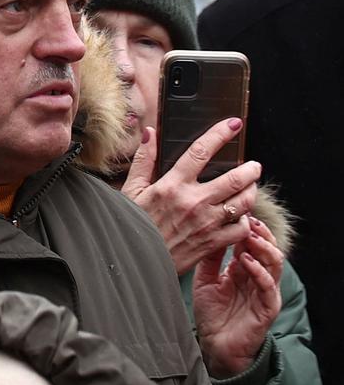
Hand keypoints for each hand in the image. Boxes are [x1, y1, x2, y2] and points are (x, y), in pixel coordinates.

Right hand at [121, 122, 259, 275]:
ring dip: (251, 192)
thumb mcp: (132, 189)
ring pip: (243, 202)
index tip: (233, 124)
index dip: (220, 134)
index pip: (201, 152)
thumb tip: (150, 133)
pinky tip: (240, 215)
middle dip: (250, 169)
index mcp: (172, 185)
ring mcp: (206, 223)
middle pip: (235, 178)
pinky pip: (241, 228)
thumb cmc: (131, 223)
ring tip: (251, 187)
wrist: (136, 260)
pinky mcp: (213, 242)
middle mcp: (193, 202)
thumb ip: (144, 159)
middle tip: (254, 166)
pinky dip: (245, 220)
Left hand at [194, 216, 283, 377]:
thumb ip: (209, 258)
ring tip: (250, 235)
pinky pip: (268, 287)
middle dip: (259, 232)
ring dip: (263, 248)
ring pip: (274, 264)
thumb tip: (207, 231)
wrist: (215, 346)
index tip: (235, 211)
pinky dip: (258, 272)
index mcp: (243, 270)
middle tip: (247, 218)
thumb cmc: (211, 314)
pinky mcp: (267, 308)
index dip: (245, 227)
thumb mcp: (205, 280)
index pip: (250, 243)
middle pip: (266, 249)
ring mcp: (264, 292)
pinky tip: (245, 261)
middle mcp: (257, 278)